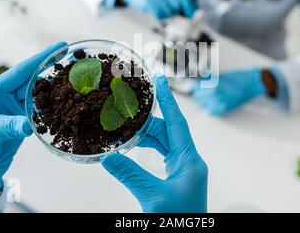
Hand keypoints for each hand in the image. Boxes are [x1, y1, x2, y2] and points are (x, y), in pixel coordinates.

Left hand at [0, 42, 66, 200]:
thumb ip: (8, 126)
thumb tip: (29, 125)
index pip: (22, 71)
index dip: (42, 58)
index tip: (61, 46)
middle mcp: (6, 95)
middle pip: (34, 78)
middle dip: (52, 67)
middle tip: (74, 58)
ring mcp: (16, 108)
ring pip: (40, 93)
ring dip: (56, 87)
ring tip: (76, 78)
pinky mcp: (23, 120)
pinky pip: (42, 109)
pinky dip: (54, 105)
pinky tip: (68, 102)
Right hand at [102, 75, 207, 212]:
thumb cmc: (178, 221)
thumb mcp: (152, 197)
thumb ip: (130, 175)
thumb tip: (108, 157)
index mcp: (190, 161)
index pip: (178, 123)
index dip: (168, 101)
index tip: (160, 81)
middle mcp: (188, 162)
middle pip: (167, 131)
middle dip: (148, 119)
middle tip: (130, 106)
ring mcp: (182, 170)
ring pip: (163, 143)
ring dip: (145, 135)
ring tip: (126, 125)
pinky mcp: (175, 179)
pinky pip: (161, 155)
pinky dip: (147, 148)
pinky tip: (133, 146)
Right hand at [121, 0, 197, 19]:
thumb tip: (195, 12)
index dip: (190, 6)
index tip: (192, 16)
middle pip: (177, 5)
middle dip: (177, 13)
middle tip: (173, 14)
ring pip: (168, 12)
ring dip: (167, 16)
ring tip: (162, 11)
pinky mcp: (148, 1)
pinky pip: (159, 15)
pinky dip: (160, 17)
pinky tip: (156, 12)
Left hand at [192, 69, 265, 115]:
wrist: (251, 83)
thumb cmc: (237, 77)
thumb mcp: (218, 76)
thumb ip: (206, 80)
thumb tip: (196, 82)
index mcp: (212, 84)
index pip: (195, 87)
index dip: (195, 86)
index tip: (195, 85)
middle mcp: (214, 94)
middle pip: (197, 96)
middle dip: (199, 92)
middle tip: (204, 89)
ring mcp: (219, 103)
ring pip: (203, 104)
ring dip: (204, 99)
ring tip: (211, 94)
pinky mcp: (224, 109)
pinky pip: (211, 110)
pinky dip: (211, 106)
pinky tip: (215, 101)